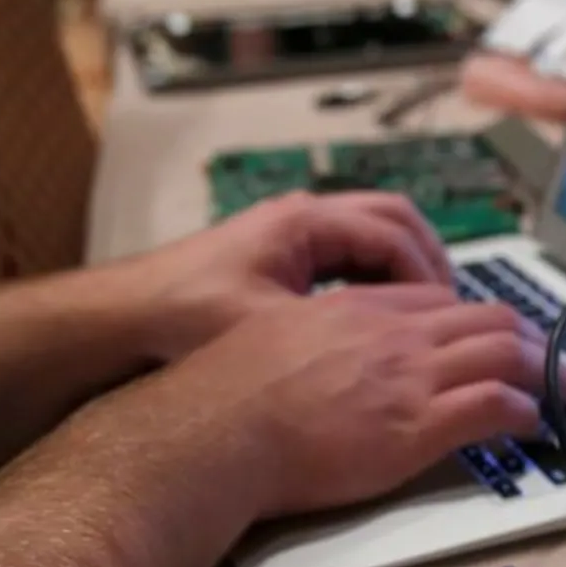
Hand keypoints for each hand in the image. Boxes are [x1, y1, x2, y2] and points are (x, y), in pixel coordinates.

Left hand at [116, 192, 457, 362]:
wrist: (118, 323)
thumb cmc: (182, 320)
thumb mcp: (267, 328)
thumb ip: (334, 330)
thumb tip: (395, 348)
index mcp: (304, 223)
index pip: (395, 233)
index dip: (428, 277)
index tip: (446, 318)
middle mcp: (300, 218)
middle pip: (393, 221)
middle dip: (428, 262)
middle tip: (447, 312)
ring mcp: (289, 235)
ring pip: (371, 237)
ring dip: (402, 271)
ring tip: (422, 319)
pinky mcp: (278, 258)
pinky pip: (346, 257)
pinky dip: (373, 281)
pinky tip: (376, 325)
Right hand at [155, 285, 552, 519]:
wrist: (215, 431)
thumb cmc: (228, 397)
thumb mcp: (274, 338)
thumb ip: (317, 339)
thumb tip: (328, 361)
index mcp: (358, 309)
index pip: (441, 302)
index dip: (478, 321)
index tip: (494, 340)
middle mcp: (394, 333)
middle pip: (488, 318)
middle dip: (532, 339)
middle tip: (552, 362)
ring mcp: (410, 377)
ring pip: (506, 353)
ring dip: (547, 373)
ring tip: (565, 395)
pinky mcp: (418, 425)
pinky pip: (495, 405)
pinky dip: (528, 410)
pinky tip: (538, 424)